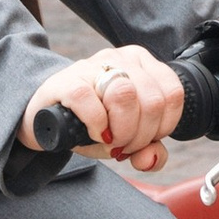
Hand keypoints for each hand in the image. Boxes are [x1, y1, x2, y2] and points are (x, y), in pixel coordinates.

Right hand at [20, 44, 185, 174]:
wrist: (46, 119)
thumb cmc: (91, 125)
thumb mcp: (127, 138)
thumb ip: (148, 150)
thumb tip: (150, 159)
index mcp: (142, 64)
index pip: (172, 95)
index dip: (164, 126)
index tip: (144, 139)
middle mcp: (120, 59)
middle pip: (152, 100)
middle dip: (140, 135)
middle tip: (122, 146)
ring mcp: (92, 67)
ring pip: (126, 95)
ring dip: (121, 131)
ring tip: (109, 140)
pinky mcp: (67, 81)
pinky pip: (91, 102)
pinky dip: (96, 125)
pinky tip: (93, 133)